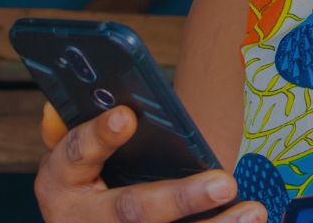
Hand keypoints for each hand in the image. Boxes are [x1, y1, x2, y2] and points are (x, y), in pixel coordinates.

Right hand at [35, 103, 266, 222]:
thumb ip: (84, 129)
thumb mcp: (75, 159)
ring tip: (253, 210)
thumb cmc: (87, 182)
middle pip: (132, 211)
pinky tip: (249, 222)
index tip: (126, 115)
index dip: (98, 136)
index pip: (75, 155)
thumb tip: (82, 101)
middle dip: (179, 199)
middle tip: (224, 181)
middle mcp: (82, 221)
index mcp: (59, 183)